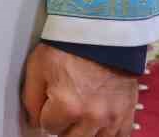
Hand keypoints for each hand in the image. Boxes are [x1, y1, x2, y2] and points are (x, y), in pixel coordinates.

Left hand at [21, 44, 137, 136]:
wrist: (102, 31)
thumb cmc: (68, 46)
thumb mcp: (37, 67)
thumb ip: (31, 99)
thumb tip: (32, 121)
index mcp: (67, 105)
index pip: (47, 127)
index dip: (46, 113)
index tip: (50, 99)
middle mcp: (92, 117)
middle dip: (64, 125)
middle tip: (64, 108)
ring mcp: (112, 118)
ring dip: (84, 131)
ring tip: (80, 114)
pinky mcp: (127, 114)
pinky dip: (106, 133)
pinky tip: (99, 123)